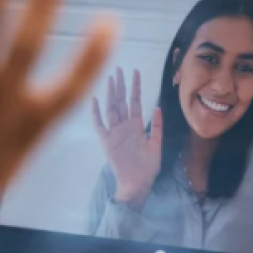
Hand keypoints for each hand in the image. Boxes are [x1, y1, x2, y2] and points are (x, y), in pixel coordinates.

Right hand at [92, 68, 161, 207]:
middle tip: (119, 68)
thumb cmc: (148, 169)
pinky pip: (100, 125)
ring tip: (111, 78)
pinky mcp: (106, 142)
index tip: (136, 71)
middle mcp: (124, 126)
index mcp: (136, 126)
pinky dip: (96, 113)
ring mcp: (114, 133)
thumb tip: (157, 107)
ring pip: (111, 109)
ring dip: (111, 94)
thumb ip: (156, 127)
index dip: (135, 87)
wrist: (137, 184)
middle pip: (121, 101)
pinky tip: (96, 100)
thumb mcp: (157, 146)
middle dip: (120, 85)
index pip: (135, 101)